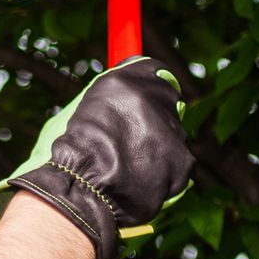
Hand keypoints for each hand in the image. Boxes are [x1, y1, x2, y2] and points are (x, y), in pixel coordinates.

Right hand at [0, 56, 193, 258]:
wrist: (82, 185)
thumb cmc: (75, 150)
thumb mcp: (88, 106)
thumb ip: (116, 93)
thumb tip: (137, 89)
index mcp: (128, 80)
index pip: (155, 72)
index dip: (149, 89)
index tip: (143, 101)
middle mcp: (155, 98)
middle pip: (167, 105)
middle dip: (153, 121)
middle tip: (130, 141)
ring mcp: (173, 129)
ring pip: (172, 136)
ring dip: (157, 148)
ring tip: (128, 165)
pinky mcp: (183, 160)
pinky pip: (178, 164)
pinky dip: (164, 173)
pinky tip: (140, 179)